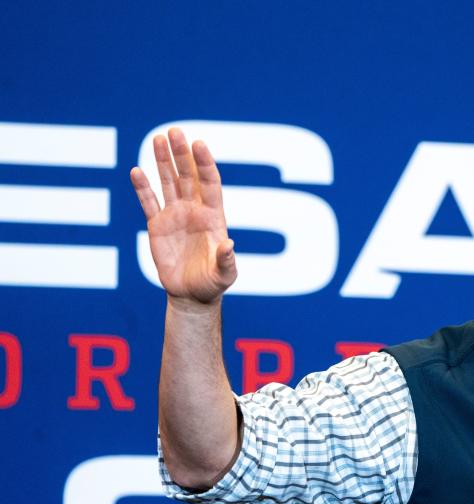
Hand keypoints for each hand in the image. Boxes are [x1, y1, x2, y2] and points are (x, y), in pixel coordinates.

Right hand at [130, 128, 236, 306]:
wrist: (192, 294)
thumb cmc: (212, 283)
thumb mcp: (224, 274)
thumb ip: (226, 260)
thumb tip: (229, 245)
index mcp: (213, 216)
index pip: (209, 183)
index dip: (204, 163)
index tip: (199, 143)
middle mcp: (194, 210)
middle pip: (188, 176)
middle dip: (181, 154)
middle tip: (174, 131)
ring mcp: (175, 216)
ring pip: (168, 182)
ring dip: (163, 161)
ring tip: (158, 138)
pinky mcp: (157, 225)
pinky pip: (148, 202)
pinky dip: (142, 188)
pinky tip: (136, 170)